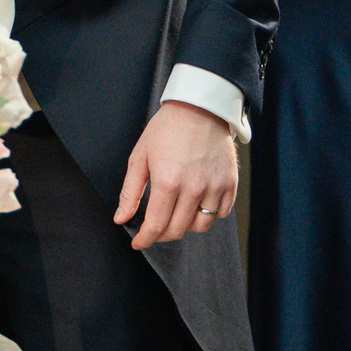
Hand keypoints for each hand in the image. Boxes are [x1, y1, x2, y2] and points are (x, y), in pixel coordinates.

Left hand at [115, 100, 239, 249]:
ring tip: (176, 213)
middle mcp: (193, 188)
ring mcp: (215, 187)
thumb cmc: (166, 129)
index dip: (145, 239)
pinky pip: (220, 214)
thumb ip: (130, 192)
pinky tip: (197, 204)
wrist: (200, 107)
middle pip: (177, 230)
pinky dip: (208, 215)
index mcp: (167, 182)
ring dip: (185, 226)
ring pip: (200, 226)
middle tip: (155, 226)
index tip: (139, 242)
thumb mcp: (140, 157)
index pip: (156, 225)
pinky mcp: (230, 183)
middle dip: (162, 234)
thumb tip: (121, 219)